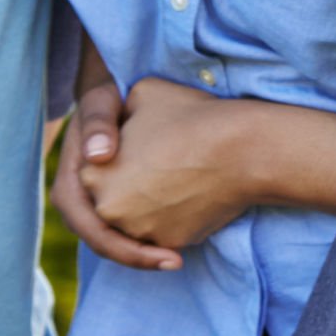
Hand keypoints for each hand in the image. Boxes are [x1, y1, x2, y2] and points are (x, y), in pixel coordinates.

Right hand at [51, 66, 181, 270]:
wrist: (119, 94)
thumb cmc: (111, 96)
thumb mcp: (103, 100)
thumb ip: (100, 121)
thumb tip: (98, 156)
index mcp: (71, 181)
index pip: (87, 222)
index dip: (119, 243)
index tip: (158, 251)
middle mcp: (81, 199)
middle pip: (101, 241)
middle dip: (134, 256)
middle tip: (173, 261)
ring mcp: (97, 204)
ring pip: (114, 241)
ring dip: (142, 254)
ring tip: (177, 258)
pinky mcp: (116, 204)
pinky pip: (127, 231)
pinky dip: (148, 241)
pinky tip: (177, 245)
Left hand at [81, 77, 256, 249]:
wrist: (243, 148)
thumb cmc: (193, 115)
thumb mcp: (141, 94)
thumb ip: (112, 113)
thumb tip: (108, 126)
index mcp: (91, 174)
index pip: (96, 171)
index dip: (120, 156)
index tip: (143, 146)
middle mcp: (108, 208)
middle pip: (114, 199)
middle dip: (133, 185)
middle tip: (161, 164)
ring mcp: (140, 229)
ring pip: (137, 222)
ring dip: (151, 206)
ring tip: (179, 177)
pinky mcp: (170, 242)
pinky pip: (165, 234)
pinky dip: (175, 219)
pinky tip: (193, 194)